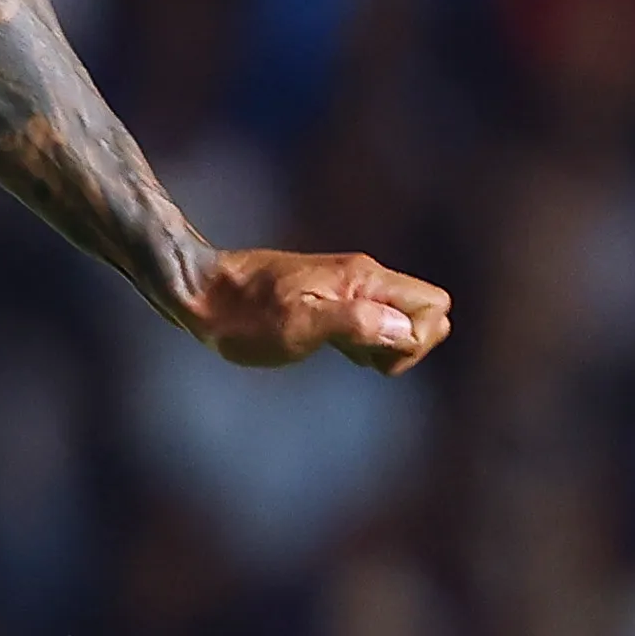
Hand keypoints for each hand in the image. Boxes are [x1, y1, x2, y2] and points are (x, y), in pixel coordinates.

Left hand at [183, 246, 448, 374]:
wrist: (200, 293)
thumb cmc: (244, 314)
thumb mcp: (298, 324)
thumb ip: (356, 323)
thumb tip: (404, 330)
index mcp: (363, 279)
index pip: (434, 304)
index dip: (417, 339)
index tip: (373, 355)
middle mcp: (363, 277)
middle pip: (425, 311)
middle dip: (409, 345)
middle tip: (360, 357)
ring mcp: (348, 289)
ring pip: (399, 320)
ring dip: (384, 347)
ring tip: (339, 352)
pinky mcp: (330, 302)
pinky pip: (372, 324)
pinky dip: (364, 343)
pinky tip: (331, 349)